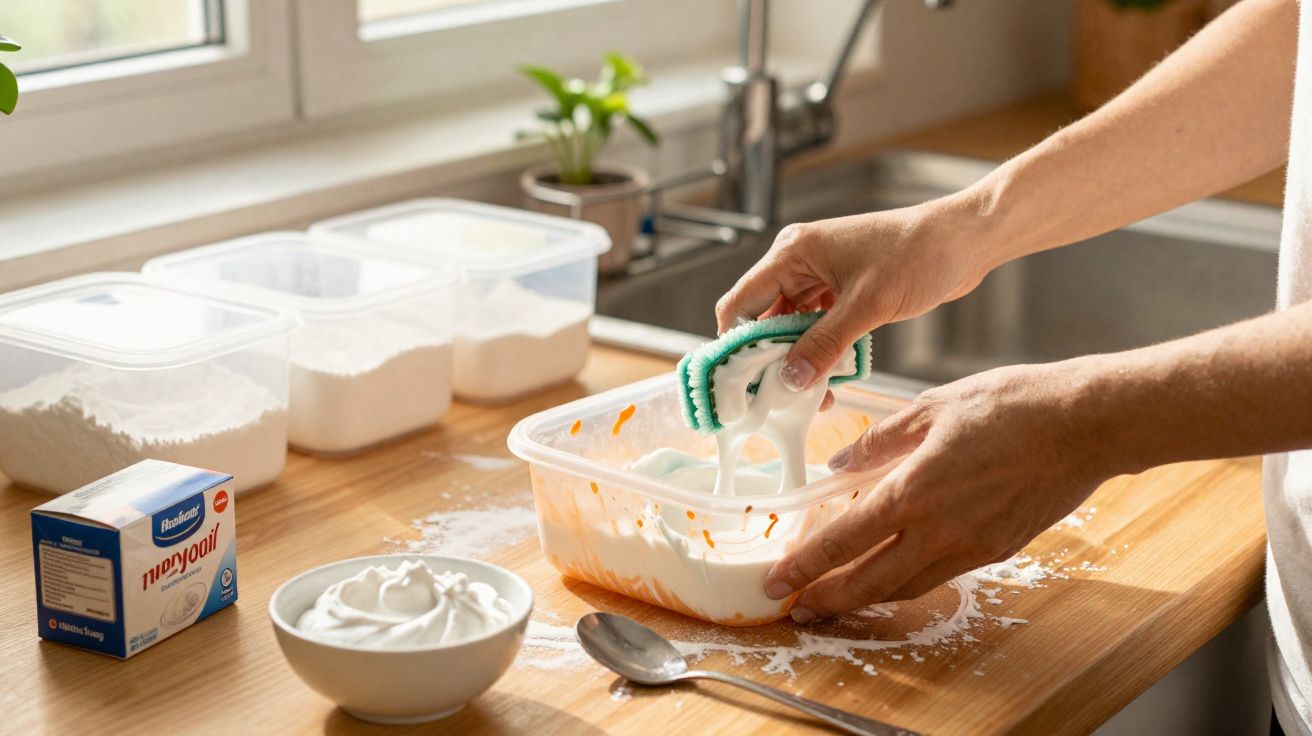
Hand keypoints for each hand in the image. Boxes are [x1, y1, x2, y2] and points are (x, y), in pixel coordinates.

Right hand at [715, 195, 998, 391]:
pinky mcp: (840, 290)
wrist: (964, 240)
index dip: (737, 343)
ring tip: (812, 395)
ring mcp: (819, 276)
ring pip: (790, 327)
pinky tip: (831, 378)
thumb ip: (824, 345)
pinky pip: (815, 327)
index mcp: (793, 252)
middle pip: (762, 318)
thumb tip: (789, 380)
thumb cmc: (917, 255)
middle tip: (781, 397)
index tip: (746, 382)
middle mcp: (798, 262)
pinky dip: (819, 351)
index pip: (742, 303)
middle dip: (770, 357)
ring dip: (797, 358)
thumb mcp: (867, 306)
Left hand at [763, 360, 1120, 621]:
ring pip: (904, 588)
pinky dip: (907, 583)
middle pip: (868, 582)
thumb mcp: (931, 407)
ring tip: (835, 598)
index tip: (778, 580)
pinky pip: (940, 576)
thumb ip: (879, 440)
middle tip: (795, 606)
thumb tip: (840, 462)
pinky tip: (893, 574)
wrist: (1085, 424)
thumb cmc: (1011, 406)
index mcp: (913, 491)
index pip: (843, 541)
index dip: (804, 565)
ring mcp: (971, 546)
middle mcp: (938, 530)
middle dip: (826, 598)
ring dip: (865, 598)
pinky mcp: (997, 549)